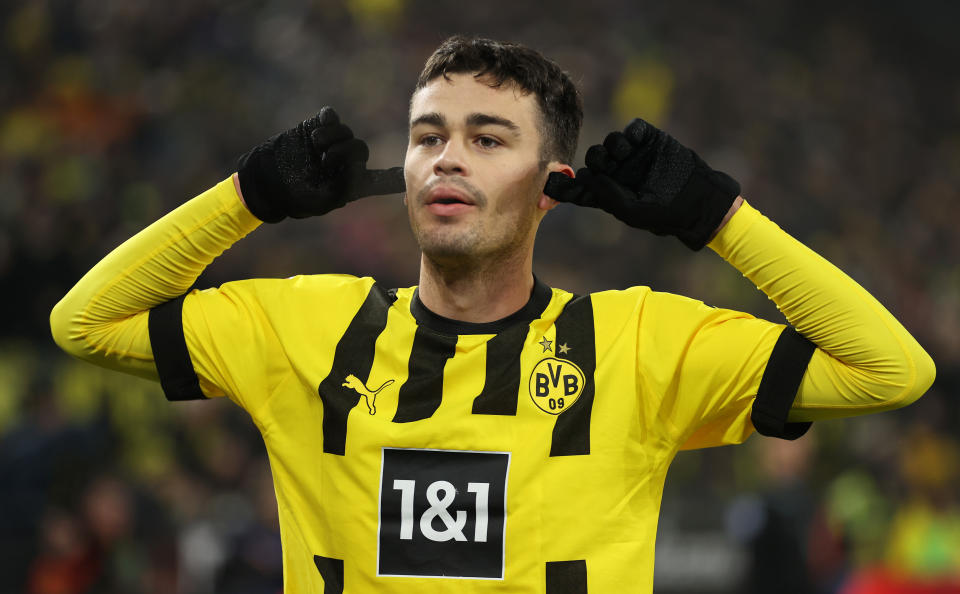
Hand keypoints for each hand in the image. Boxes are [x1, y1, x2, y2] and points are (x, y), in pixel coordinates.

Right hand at [236, 107, 404, 222]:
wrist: (266, 181)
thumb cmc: (293, 197)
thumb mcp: (321, 201)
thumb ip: (343, 187)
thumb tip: (358, 170)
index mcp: (350, 184)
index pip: (377, 181)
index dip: (392, 178)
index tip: (406, 177)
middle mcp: (344, 163)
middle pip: (359, 149)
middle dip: (345, 153)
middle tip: (326, 160)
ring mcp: (330, 144)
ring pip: (345, 133)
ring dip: (333, 138)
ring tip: (316, 147)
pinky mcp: (315, 128)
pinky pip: (330, 118)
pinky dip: (327, 120)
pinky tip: (320, 126)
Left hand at [544, 118, 739, 249]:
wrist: (698, 200)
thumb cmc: (665, 214)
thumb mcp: (633, 211)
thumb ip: (607, 196)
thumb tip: (586, 176)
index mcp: (608, 193)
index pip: (580, 188)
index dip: (563, 186)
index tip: (549, 184)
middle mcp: (617, 173)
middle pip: (593, 161)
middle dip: (595, 161)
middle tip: (605, 165)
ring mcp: (633, 156)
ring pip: (609, 143)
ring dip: (611, 147)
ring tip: (623, 155)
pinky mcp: (649, 140)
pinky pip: (632, 129)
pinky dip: (629, 133)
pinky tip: (634, 144)